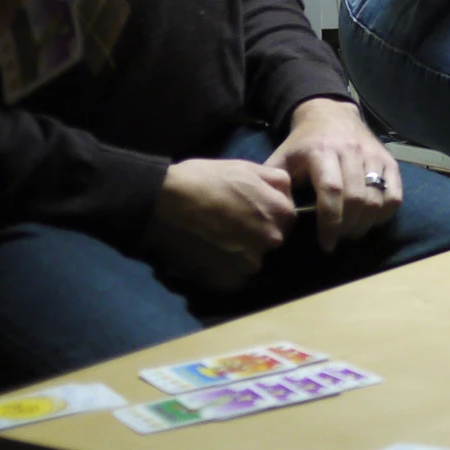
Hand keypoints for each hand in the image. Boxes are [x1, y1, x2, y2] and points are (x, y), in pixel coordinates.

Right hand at [144, 157, 296, 290]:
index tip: (246, 211)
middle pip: (271, 241)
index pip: (285, 218)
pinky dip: (223, 270)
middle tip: (228, 226)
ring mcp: (251, 263)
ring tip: (214, 240)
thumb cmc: (203, 179)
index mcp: (280, 211)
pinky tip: (207, 255)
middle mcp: (272, 240)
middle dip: (255, 235)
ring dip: (239, 255)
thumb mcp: (246, 168)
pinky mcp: (228, 281)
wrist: (162, 202)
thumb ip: (275, 181)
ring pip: (253, 261)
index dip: (266, 214)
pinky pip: (233, 278)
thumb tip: (288, 194)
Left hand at [269, 98, 402, 251]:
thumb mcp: (281, 160)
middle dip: (347, 227)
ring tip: (352, 233)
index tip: (326, 244)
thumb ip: (276, 187)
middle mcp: (351, 151)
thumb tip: (279, 219)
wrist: (330, 114)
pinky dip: (385, 213)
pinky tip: (371, 221)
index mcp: (321, 151)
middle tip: (338, 239)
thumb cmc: (302, 144)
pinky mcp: (388, 160)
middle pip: (356, 198)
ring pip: (377, 198)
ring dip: (365, 224)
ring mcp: (372, 154)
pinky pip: (394, 194)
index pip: (331, 190)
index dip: (330, 221)